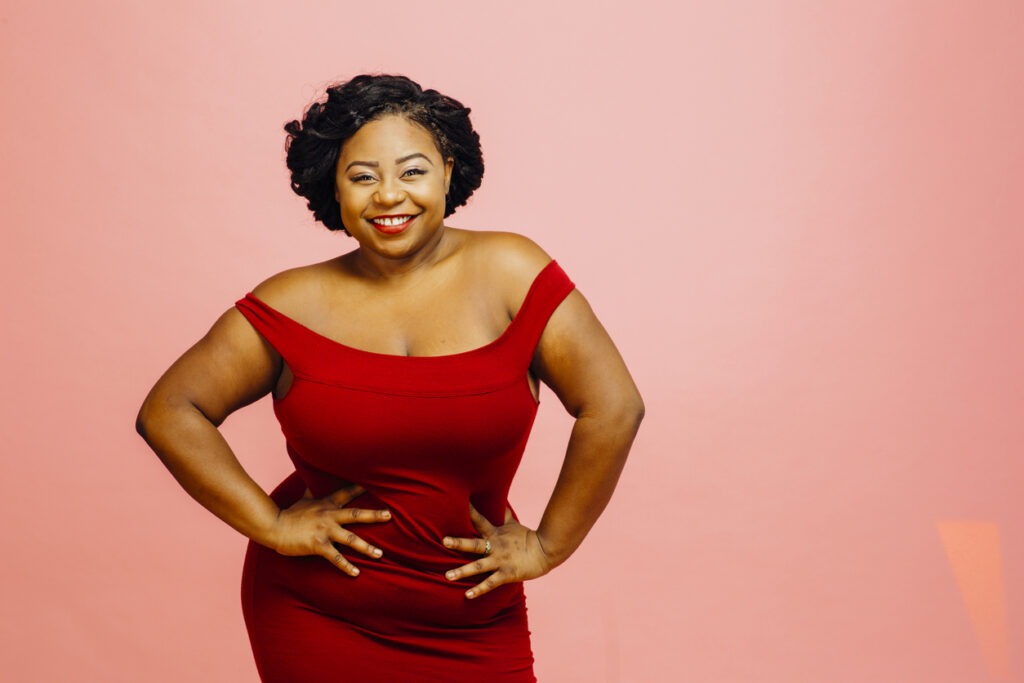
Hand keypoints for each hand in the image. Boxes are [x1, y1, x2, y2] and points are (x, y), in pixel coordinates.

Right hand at [269, 483, 390, 575]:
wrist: (273, 526)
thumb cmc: (289, 514)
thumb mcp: (303, 499)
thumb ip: (310, 491)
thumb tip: (310, 478)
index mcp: (327, 504)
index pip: (347, 493)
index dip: (361, 488)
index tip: (377, 483)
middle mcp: (329, 516)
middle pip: (356, 514)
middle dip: (374, 515)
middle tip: (389, 516)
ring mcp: (325, 531)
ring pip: (351, 539)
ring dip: (366, 547)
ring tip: (380, 554)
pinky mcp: (318, 545)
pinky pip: (336, 557)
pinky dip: (346, 566)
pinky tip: (356, 573)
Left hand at [442, 503, 552, 598]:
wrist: (546, 551)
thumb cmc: (528, 537)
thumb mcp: (514, 524)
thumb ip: (504, 514)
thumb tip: (500, 499)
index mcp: (496, 533)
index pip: (479, 520)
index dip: (469, 511)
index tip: (457, 504)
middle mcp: (495, 547)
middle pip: (474, 544)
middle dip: (459, 543)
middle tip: (443, 541)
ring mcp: (500, 561)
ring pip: (479, 566)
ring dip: (463, 571)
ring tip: (447, 576)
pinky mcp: (507, 574)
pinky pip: (490, 583)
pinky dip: (479, 590)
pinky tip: (467, 595)